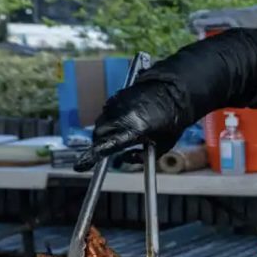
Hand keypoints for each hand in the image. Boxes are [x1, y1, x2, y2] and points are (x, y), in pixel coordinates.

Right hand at [74, 80, 191, 170]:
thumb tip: (126, 159)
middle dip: (99, 144)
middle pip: (98, 134)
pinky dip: (109, 121)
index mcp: (135, 128)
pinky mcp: (117, 97)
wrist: (174, 91)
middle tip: (104, 151)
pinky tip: (121, 123)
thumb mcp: (164, 144)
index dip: (93, 156)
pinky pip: (106, 112)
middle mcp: (122, 115)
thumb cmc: (173, 120)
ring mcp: (118, 104)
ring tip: (117, 136)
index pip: (108, 144)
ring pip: (100, 122)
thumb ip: (143, 156)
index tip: (82, 165)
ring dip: (104, 132)